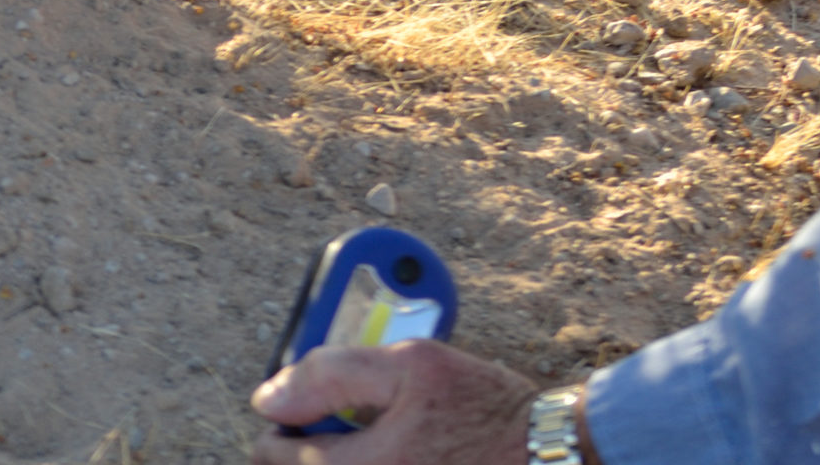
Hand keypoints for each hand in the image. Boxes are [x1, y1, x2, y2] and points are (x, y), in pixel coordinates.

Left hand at [249, 340, 540, 464]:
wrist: (551, 455)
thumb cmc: (486, 408)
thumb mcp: (411, 365)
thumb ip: (331, 374)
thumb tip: (268, 397)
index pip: (273, 457)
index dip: (282, 425)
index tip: (303, 410)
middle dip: (309, 450)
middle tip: (340, 426)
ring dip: (340, 461)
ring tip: (377, 440)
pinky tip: (403, 452)